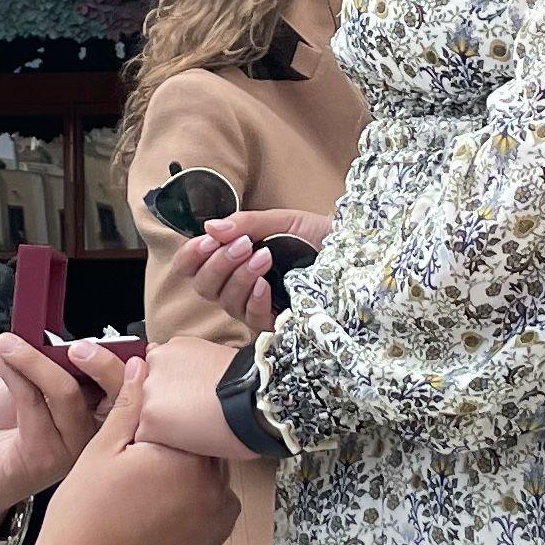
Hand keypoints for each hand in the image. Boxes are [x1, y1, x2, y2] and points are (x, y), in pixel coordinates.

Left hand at [0, 334, 102, 532]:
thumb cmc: (1, 426)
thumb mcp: (34, 382)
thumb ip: (55, 364)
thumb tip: (61, 337)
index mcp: (100, 414)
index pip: (129, 385)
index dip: (120, 359)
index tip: (98, 338)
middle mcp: (95, 437)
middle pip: (117, 394)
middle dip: (101, 362)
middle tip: (74, 345)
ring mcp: (72, 450)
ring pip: (67, 393)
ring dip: (34, 360)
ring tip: (8, 344)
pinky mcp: (44, 457)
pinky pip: (33, 403)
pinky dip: (15, 373)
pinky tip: (0, 359)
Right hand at [35, 358, 239, 544]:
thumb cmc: (83, 513)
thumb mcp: (102, 450)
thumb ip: (130, 405)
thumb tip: (142, 363)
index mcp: (191, 459)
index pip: (195, 421)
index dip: (169, 418)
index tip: (146, 426)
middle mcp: (217, 492)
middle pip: (206, 451)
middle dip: (181, 446)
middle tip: (142, 454)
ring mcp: (217, 526)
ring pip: (210, 482)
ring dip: (188, 476)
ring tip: (146, 483)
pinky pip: (209, 514)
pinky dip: (191, 506)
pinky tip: (156, 509)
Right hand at [173, 204, 329, 334]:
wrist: (351, 252)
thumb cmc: (317, 237)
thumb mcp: (282, 222)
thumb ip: (246, 223)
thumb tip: (210, 227)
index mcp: (233, 259)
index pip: (193, 266)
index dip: (192, 256)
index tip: (209, 241)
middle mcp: (238, 285)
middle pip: (204, 286)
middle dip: (219, 264)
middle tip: (243, 244)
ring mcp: (255, 305)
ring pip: (226, 301)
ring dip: (240, 277)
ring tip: (263, 256)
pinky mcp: (275, 323)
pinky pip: (251, 318)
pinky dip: (255, 300)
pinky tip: (266, 284)